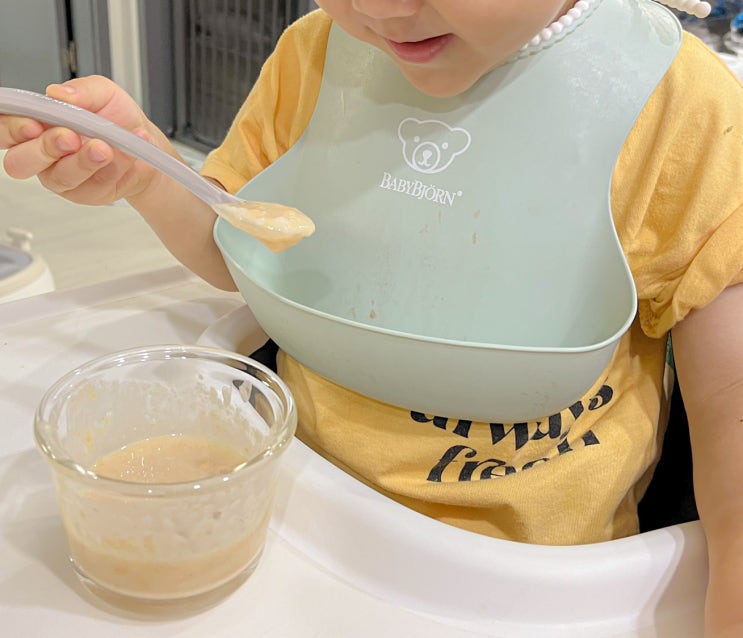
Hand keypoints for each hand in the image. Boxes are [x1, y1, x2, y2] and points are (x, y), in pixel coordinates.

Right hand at [0, 75, 162, 204]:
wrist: (144, 142)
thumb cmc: (116, 117)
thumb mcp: (103, 93)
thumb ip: (82, 90)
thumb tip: (59, 92)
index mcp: (35, 124)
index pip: (5, 130)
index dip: (12, 130)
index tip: (33, 124)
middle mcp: (42, 154)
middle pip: (19, 163)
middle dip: (45, 149)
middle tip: (71, 137)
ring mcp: (62, 177)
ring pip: (60, 177)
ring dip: (84, 162)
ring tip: (105, 148)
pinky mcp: (86, 193)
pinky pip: (94, 186)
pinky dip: (113, 168)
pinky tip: (125, 154)